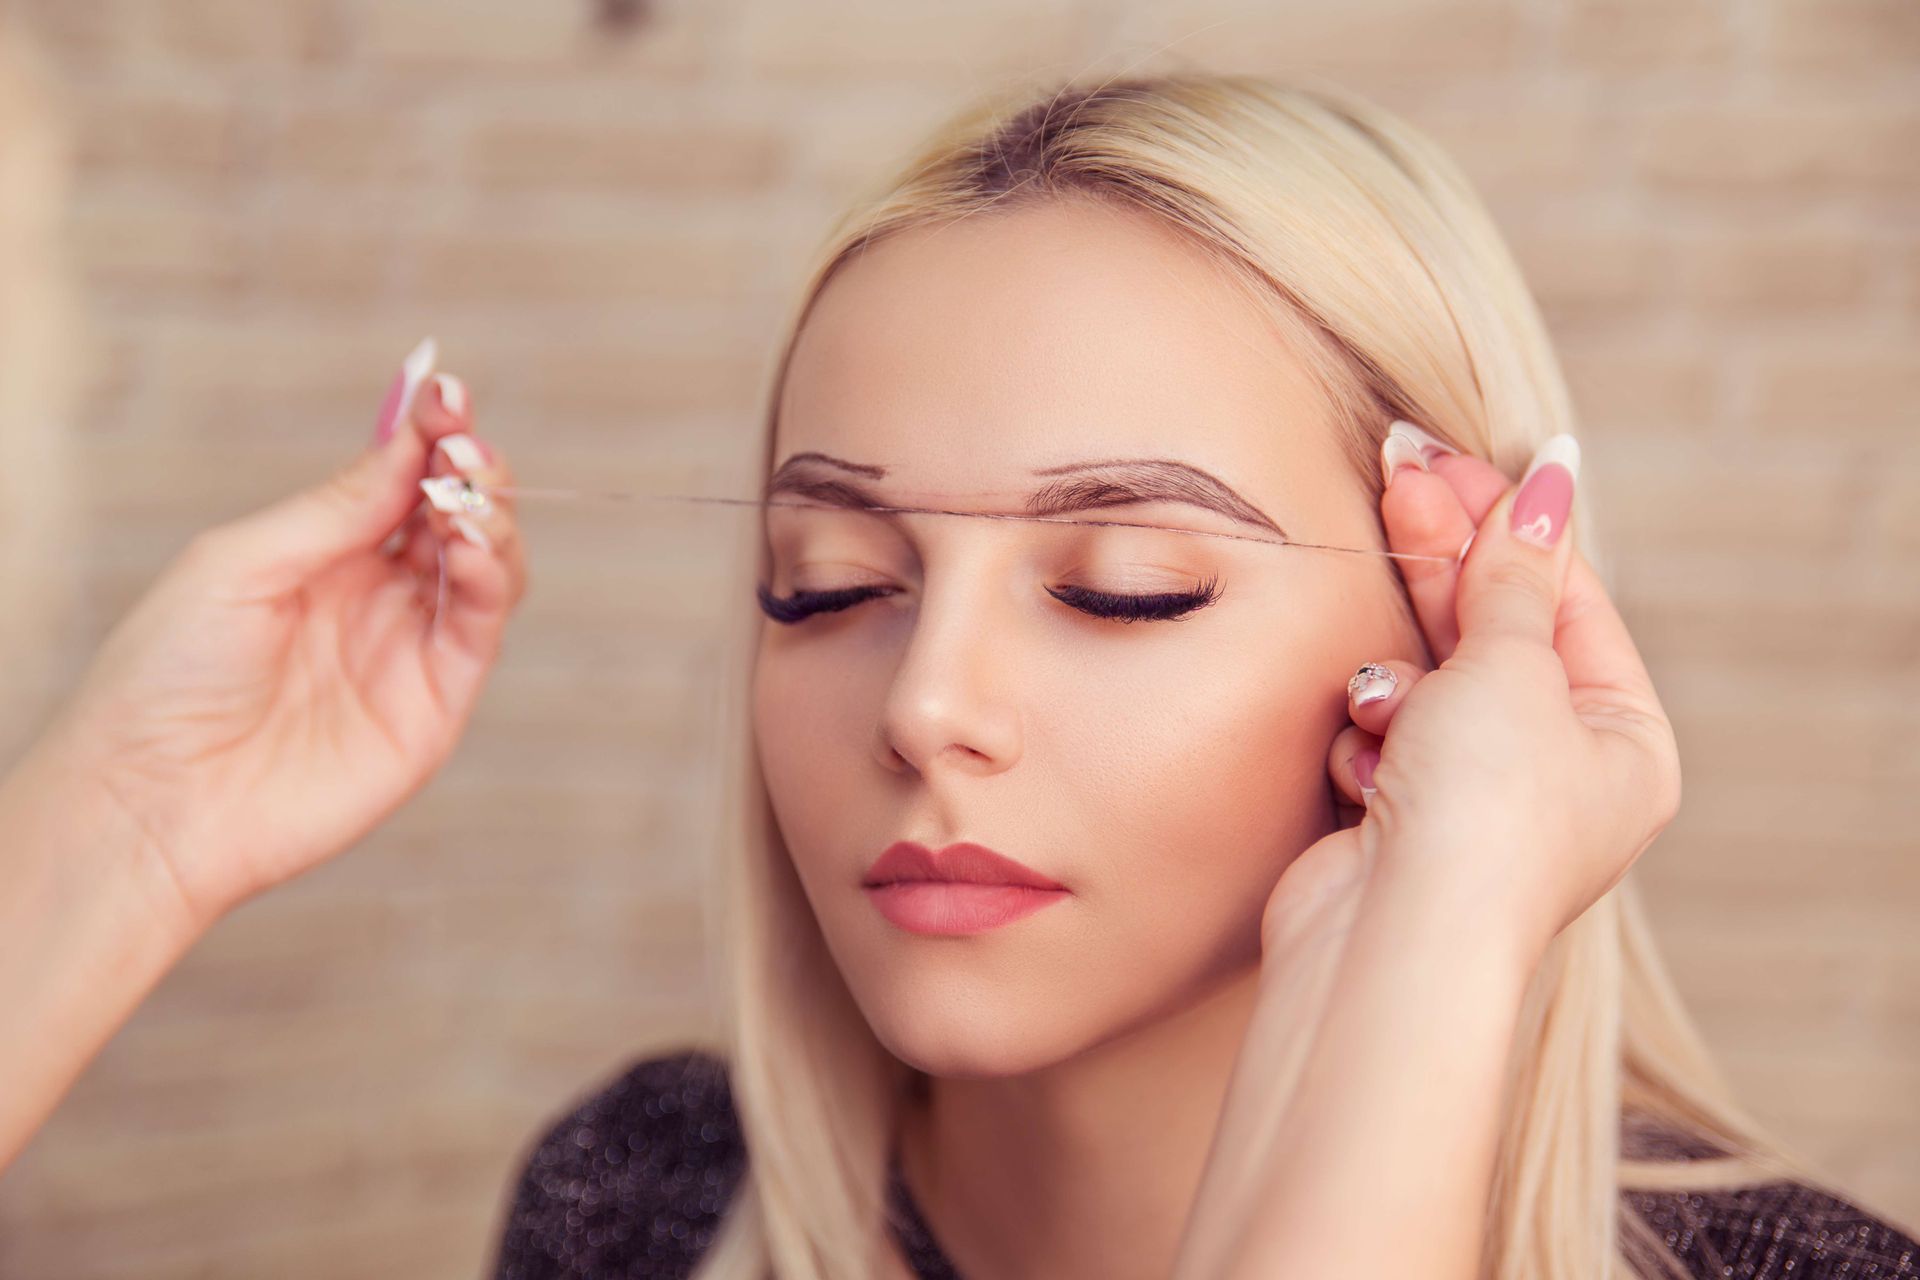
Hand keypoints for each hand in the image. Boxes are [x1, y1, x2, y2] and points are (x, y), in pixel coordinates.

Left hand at [27, 339, 528, 937]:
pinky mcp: (434, 706)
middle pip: (456, 516)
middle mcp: (374, 597)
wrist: (155, 798)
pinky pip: (479, 629)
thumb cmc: (167, 675)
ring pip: (486, 567)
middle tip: (461, 445)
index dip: (431, 435)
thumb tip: (413, 444)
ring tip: (464, 495)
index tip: (448, 395)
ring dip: (488, 519)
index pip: (399, 481)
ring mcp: (408, 651)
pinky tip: (469, 546)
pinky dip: (489, 578)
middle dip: (470, 469)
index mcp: (321, 555)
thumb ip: (338, 509)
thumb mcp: (242, 561)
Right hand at [1267, 423, 1680, 970]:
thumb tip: (1549, 478)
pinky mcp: (1401, 815)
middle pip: (1496, 628)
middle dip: (1443, 559)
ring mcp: (1477, 796)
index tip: (1446, 454)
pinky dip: (1368, 737)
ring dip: (1398, 678)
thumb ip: (1514, 571)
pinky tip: (1366, 766)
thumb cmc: (1483, 813)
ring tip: (1384, 702)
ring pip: (1427, 679)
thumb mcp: (1511, 667)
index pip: (1566, 597)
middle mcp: (1559, 770)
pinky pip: (1382, 731)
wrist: (1392, 940)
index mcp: (1624, 740)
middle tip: (1396, 466)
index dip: (1506, 521)